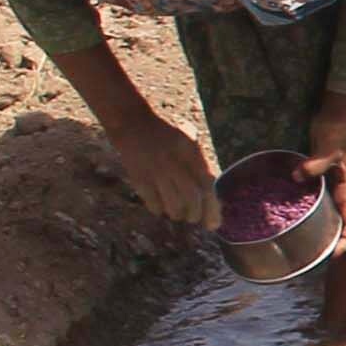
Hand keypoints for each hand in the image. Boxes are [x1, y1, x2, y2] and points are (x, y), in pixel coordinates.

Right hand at [105, 110, 215, 226]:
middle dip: (195, 214)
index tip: (213, 223)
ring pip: (173, 204)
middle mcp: (175, 161)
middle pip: (191, 198)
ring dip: (178, 214)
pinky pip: (153, 202)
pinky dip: (159, 209)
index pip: (207, 184)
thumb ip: (201, 162)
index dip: (212, 206)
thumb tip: (213, 197)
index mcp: (192, 151)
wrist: (132, 122)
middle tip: (193, 218)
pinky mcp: (139, 177)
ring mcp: (156, 170)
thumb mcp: (190, 138)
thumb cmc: (165, 132)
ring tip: (178, 214)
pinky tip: (161, 207)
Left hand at [305, 97, 345, 243]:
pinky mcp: (323, 180)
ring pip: (332, 214)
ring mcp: (334, 186)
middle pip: (344, 223)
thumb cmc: (338, 130)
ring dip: (324, 230)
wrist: (337, 115)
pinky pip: (319, 202)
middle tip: (317, 257)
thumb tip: (298, 176)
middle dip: (335, 242)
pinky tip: (295, 217)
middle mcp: (344, 191)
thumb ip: (317, 163)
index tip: (335, 254)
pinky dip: (311, 213)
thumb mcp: (330, 146)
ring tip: (308, 244)